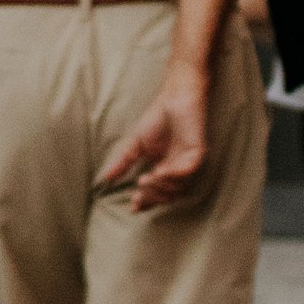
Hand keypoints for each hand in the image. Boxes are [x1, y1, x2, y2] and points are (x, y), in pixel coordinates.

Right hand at [97, 62, 211, 211]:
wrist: (174, 97)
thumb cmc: (158, 117)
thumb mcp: (135, 144)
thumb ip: (123, 162)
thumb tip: (106, 179)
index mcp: (164, 169)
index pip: (157, 193)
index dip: (146, 202)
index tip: (132, 207)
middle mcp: (178, 169)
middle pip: (168, 196)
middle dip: (153, 198)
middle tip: (138, 194)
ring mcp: (188, 162)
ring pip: (179, 187)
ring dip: (161, 187)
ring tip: (145, 179)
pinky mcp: (197, 152)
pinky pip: (188, 171)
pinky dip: (173, 175)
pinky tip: (160, 171)